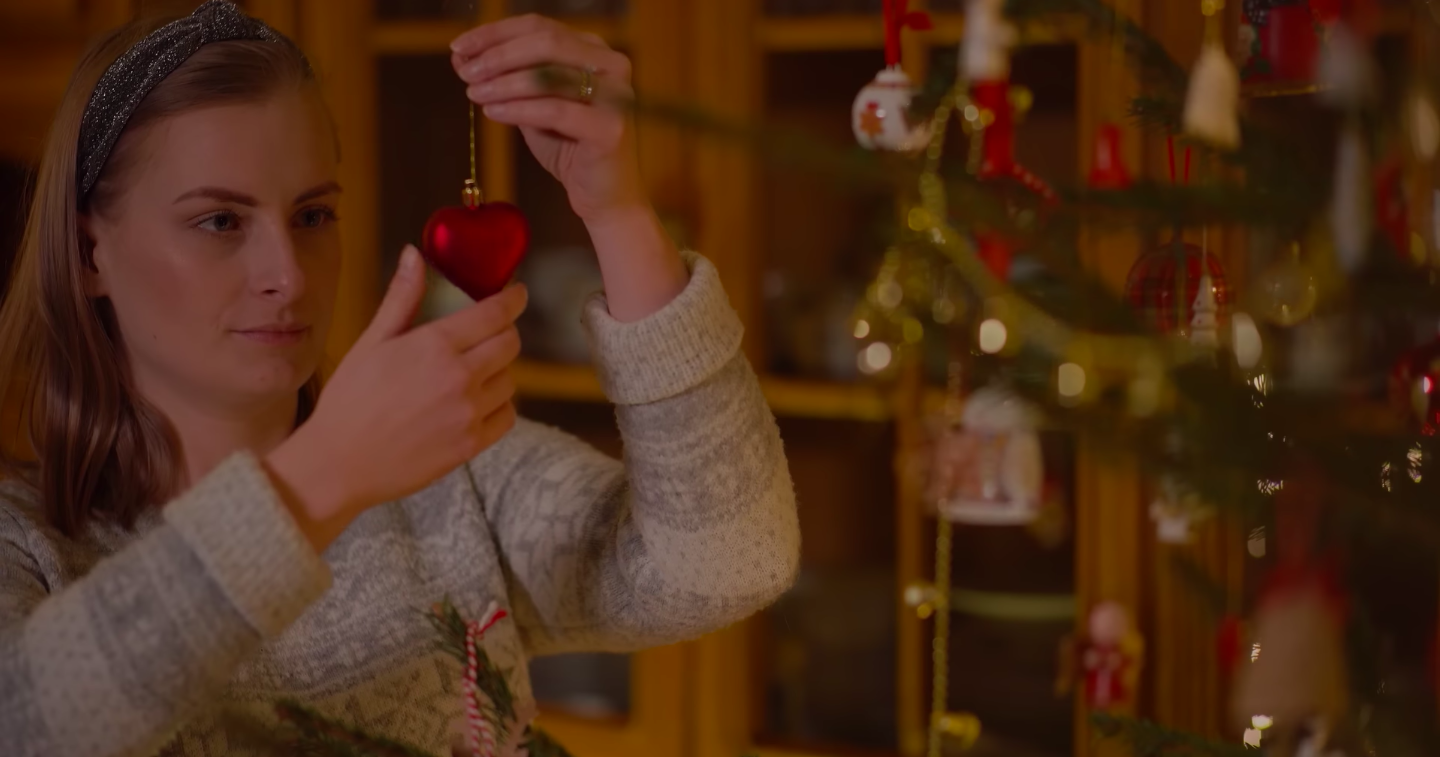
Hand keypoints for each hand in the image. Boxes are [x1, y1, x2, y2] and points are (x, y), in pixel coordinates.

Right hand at [264, 246, 524, 549]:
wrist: (339, 463)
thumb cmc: (349, 400)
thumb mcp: (371, 342)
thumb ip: (402, 298)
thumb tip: (414, 254)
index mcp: (435, 345)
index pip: (494, 313)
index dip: (512, 299)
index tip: (517, 293)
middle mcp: (459, 377)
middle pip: (510, 344)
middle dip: (504, 333)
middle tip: (490, 333)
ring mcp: (468, 413)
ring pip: (510, 380)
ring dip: (497, 371)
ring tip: (471, 373)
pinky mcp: (471, 445)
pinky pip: (507, 416)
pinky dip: (498, 406)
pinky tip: (474, 403)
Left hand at [451, 14, 644, 223]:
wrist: (603, 197)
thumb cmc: (570, 149)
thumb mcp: (533, 106)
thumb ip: (507, 79)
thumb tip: (462, 56)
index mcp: (594, 51)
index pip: (539, 27)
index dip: (495, 33)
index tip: (459, 47)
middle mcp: (611, 65)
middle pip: (545, 42)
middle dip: (498, 55)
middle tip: (467, 72)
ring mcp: (615, 96)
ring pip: (548, 74)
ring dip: (503, 82)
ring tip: (475, 93)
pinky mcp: (610, 128)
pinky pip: (554, 110)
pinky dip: (518, 109)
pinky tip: (493, 112)